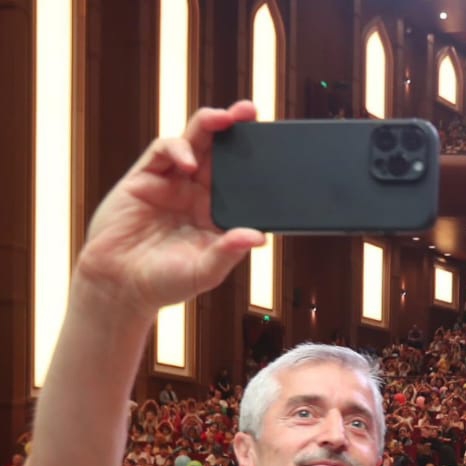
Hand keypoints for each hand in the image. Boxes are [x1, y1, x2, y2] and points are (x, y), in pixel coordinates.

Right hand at [75, 102, 265, 318]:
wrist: (119, 285)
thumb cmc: (165, 282)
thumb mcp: (205, 271)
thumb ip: (229, 252)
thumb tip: (258, 237)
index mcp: (217, 215)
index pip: (241, 182)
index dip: (256, 163)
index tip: (275, 149)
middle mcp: (197, 195)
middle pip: (220, 154)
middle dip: (235, 129)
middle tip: (251, 111)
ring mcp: (171, 184)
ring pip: (194, 144)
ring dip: (208, 126)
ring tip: (224, 118)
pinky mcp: (144, 178)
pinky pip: (163, 152)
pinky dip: (177, 149)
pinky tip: (188, 161)